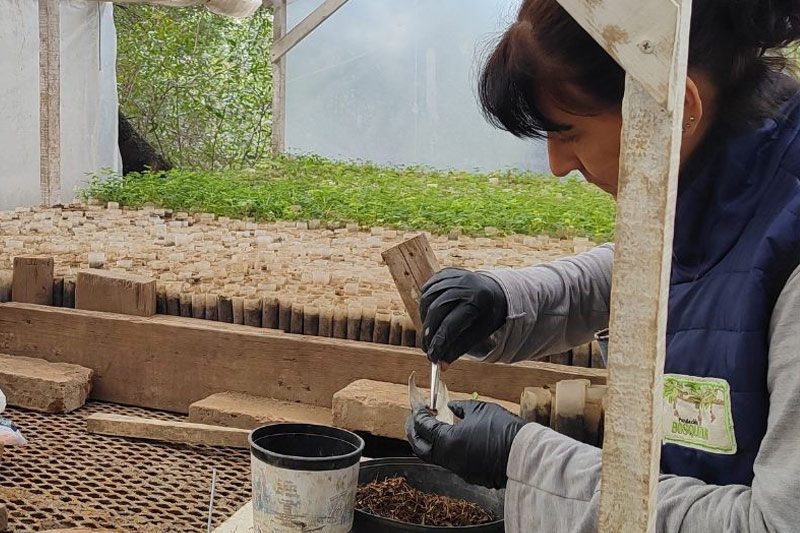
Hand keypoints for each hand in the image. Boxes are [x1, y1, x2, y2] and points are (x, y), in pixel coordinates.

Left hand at [406, 400, 524, 488]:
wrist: (524, 455)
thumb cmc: (504, 429)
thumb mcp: (480, 409)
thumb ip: (461, 407)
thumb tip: (451, 407)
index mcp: (447, 441)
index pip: (424, 428)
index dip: (419, 415)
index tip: (420, 407)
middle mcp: (449, 459)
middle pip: (421, 447)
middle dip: (415, 432)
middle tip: (415, 419)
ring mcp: (459, 470)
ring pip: (434, 457)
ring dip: (429, 442)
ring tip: (430, 428)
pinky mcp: (470, 475)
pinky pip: (449, 462)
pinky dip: (443, 449)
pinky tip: (450, 439)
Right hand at [419, 268, 507, 364]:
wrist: (494, 290)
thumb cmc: (487, 316)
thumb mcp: (480, 333)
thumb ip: (459, 348)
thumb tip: (441, 365)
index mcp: (477, 301)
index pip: (450, 325)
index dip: (439, 343)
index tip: (433, 357)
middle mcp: (464, 285)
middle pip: (436, 311)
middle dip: (429, 333)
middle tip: (427, 348)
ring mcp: (453, 276)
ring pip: (427, 300)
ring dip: (425, 320)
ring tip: (430, 332)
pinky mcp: (444, 273)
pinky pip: (427, 290)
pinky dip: (426, 305)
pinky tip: (431, 315)